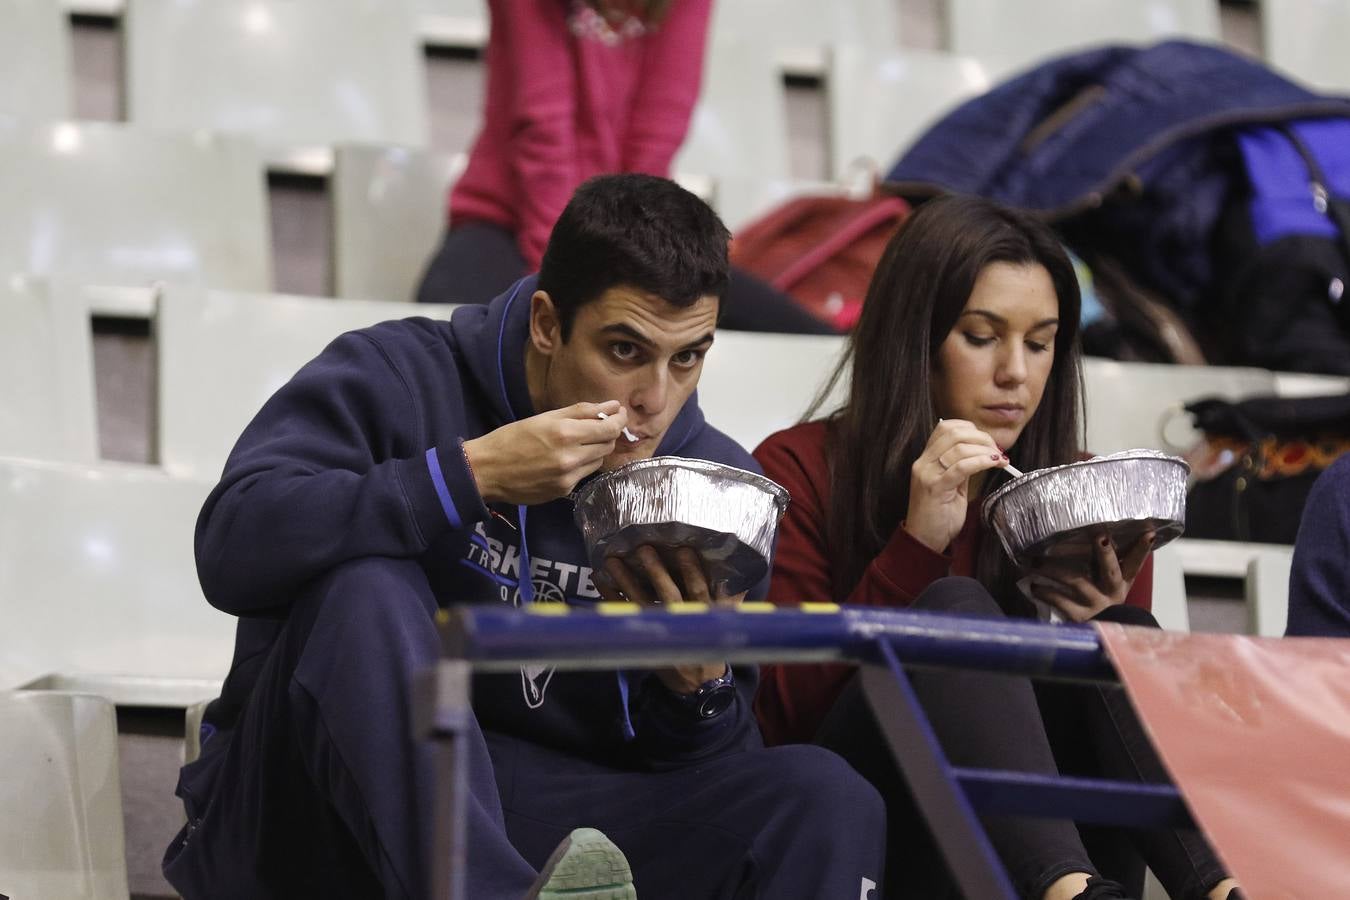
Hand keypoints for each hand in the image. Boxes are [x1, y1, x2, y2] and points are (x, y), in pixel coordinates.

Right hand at [462, 401, 628, 504]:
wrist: (487, 471)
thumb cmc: (511, 438)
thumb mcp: (544, 418)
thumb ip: (581, 412)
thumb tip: (612, 406)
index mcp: (565, 434)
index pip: (609, 428)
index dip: (619, 419)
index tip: (620, 412)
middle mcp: (571, 458)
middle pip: (608, 445)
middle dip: (608, 433)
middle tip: (600, 424)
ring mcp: (569, 478)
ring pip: (599, 461)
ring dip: (596, 449)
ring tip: (579, 441)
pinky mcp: (564, 491)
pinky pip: (584, 474)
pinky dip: (581, 464)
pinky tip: (565, 458)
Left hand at [596, 545, 743, 693]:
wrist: (695, 681)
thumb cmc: (711, 643)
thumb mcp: (725, 624)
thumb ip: (731, 600)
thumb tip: (740, 573)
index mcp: (701, 616)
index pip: (698, 592)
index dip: (692, 572)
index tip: (685, 550)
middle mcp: (679, 620)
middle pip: (666, 594)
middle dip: (655, 571)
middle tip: (644, 548)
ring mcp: (657, 628)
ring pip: (639, 601)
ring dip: (624, 580)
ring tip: (612, 560)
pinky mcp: (641, 633)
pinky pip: (622, 613)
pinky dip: (610, 596)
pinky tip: (600, 579)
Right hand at [904, 419, 1010, 552]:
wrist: (924, 540)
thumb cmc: (939, 516)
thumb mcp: (951, 486)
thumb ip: (960, 467)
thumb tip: (981, 453)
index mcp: (925, 459)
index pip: (945, 427)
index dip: (969, 428)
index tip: (987, 441)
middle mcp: (923, 463)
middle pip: (954, 433)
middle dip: (981, 438)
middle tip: (997, 451)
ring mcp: (927, 474)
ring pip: (960, 447)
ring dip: (986, 450)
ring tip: (999, 459)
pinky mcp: (935, 487)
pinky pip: (962, 467)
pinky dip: (982, 461)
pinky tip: (994, 464)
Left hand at [1028, 529, 1155, 621]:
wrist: (1101, 638)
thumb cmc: (1102, 601)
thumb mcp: (1111, 584)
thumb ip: (1107, 564)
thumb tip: (1096, 534)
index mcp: (1123, 581)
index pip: (1135, 562)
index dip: (1141, 548)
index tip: (1148, 532)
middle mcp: (1112, 591)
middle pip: (1110, 570)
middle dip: (1106, 553)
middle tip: (1100, 537)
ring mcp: (1096, 604)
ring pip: (1077, 581)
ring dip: (1054, 569)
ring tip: (1035, 561)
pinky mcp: (1079, 617)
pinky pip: (1060, 601)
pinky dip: (1045, 592)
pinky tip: (1033, 586)